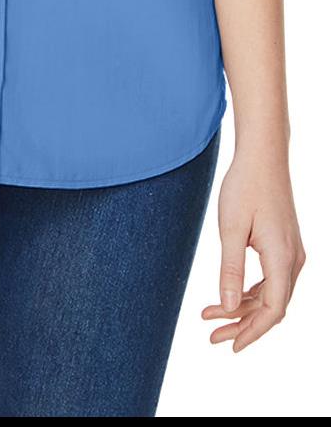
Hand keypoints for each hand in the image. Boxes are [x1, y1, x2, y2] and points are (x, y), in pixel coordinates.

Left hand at [201, 143, 305, 350]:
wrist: (263, 155)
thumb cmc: (245, 186)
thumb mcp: (231, 228)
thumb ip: (230, 269)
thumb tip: (226, 307)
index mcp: (282, 257)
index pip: (273, 309)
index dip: (253, 332)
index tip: (231, 346)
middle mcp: (293, 259)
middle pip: (272, 306)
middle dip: (243, 325)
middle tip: (212, 336)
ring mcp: (291, 252)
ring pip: (271, 294)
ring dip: (243, 308)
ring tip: (209, 315)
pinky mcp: (284, 245)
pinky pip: (271, 280)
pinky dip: (249, 291)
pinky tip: (227, 295)